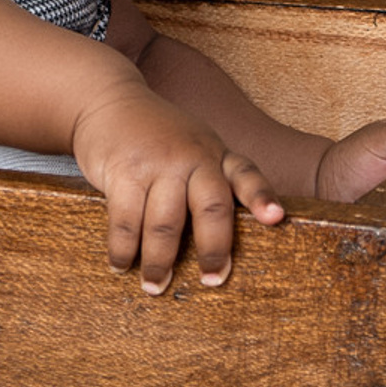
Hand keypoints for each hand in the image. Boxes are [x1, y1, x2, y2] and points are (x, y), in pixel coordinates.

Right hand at [70, 85, 285, 291]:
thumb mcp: (194, 148)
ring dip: (159, 261)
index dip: (262, 198)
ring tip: (155, 285)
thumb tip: (217, 244)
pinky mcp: (124, 170)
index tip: (276, 219)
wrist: (109, 101)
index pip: (247, 175)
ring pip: (165, 224)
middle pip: (211, 208)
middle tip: (211, 281)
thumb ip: (210, 182)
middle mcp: (193, 156)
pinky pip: (126, 220)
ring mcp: (159, 162)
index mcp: (216, 154)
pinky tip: (120, 264)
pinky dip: (123, 249)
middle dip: (213, 249)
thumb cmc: (158, 137)